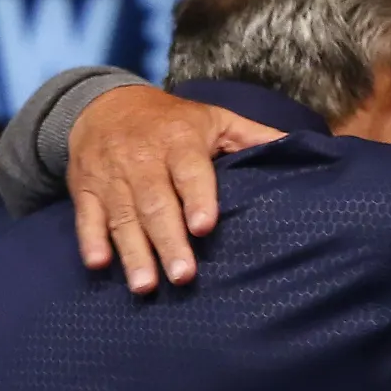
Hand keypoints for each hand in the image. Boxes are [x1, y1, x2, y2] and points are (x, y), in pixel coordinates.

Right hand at [66, 86, 282, 291]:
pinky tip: (98, 264)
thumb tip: (305, 147)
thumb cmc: (172, 121)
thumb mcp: (215, 119)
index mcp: (179, 139)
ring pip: (123, 216)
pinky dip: (91, 240)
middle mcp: (142, 157)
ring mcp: (111, 176)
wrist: (103, 104)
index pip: (189, 170)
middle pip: (156, 202)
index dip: (197, 197)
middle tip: (184, 275)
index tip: (204, 227)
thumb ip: (255, 137)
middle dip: (169, 240)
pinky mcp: (85, 188)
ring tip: (146, 286)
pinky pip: (86, 216)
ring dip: (133, 252)